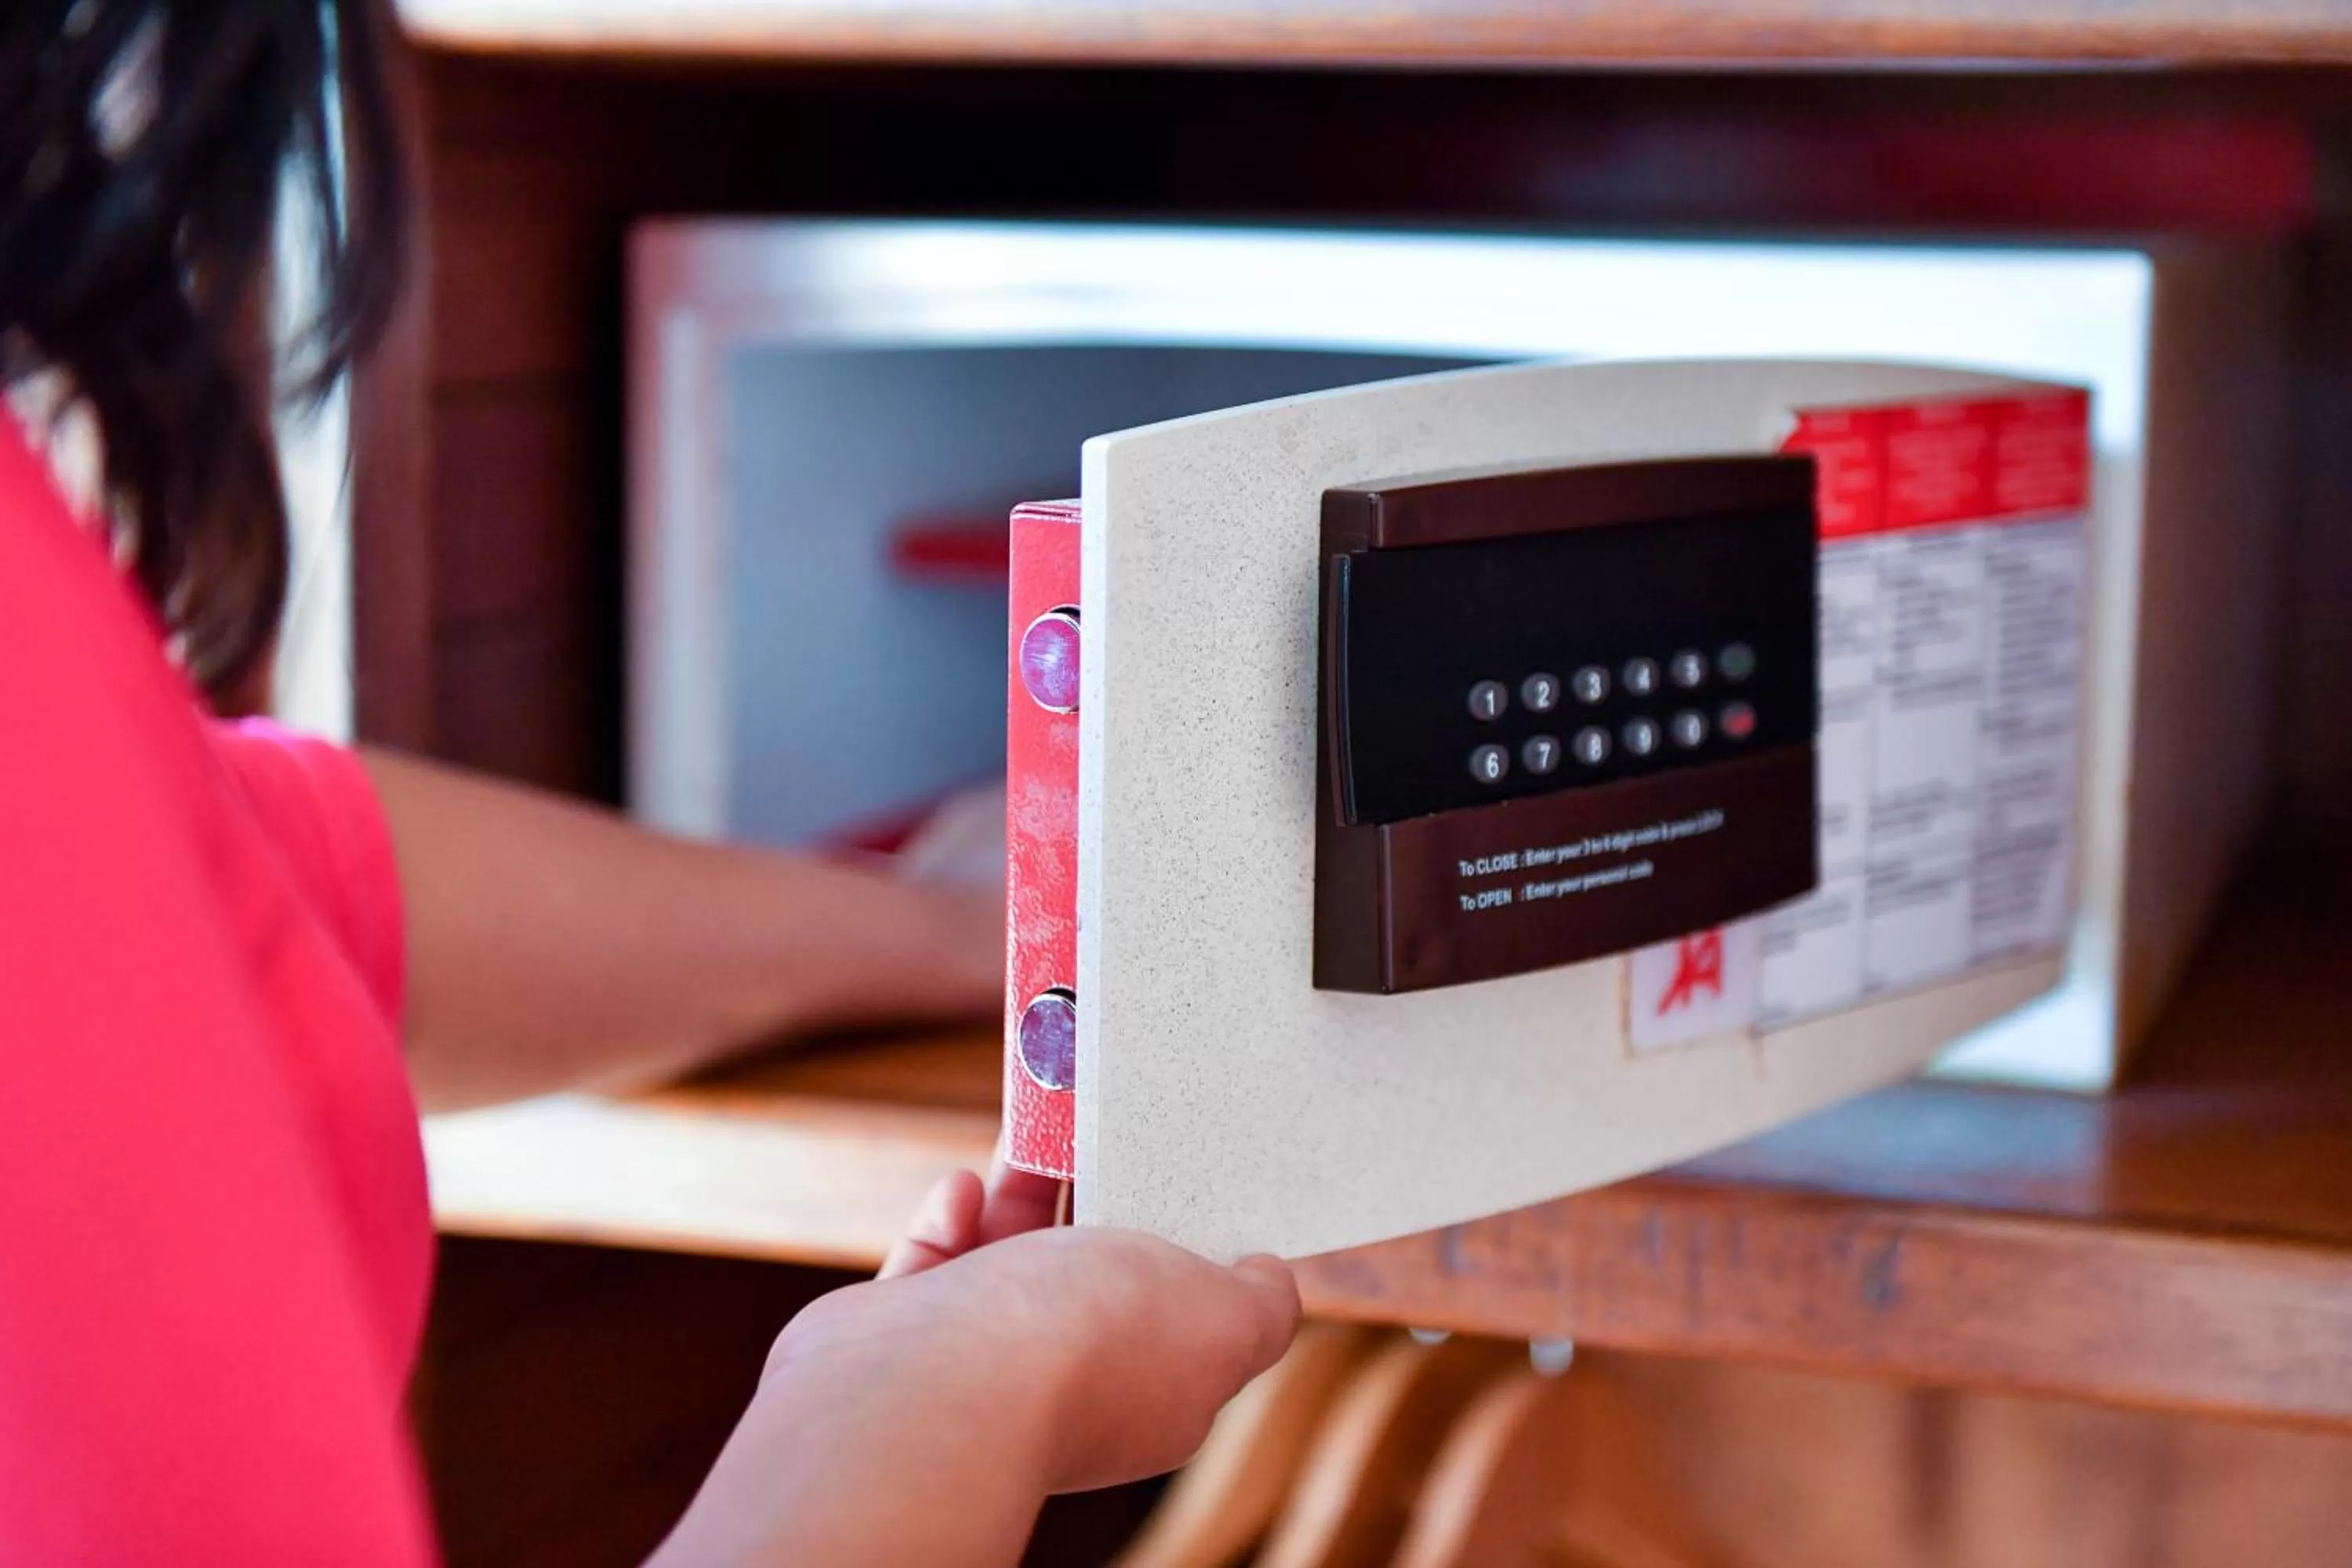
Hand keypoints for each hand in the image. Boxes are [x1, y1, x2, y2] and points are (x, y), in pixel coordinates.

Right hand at [648, 1169, 1299, 1565]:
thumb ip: (1261, 1305)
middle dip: (1101, 1189)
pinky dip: (953, 1219)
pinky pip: (937, 1267)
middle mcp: (1070, 1382)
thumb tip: (1267, 1281)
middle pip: (1095, 1267)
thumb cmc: (1087, 1344)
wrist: (936, 1384)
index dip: (1190, 1237)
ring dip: (1023, 1184)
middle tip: (1103, 1114)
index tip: (1187, 1164)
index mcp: (1156, 1387)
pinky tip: (964, 1188)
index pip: (1186, 1311)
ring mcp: (984, 1364)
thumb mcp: (1224, 1317)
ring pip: (1013, 1255)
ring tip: (1034, 1117)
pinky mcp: (907, 1340)